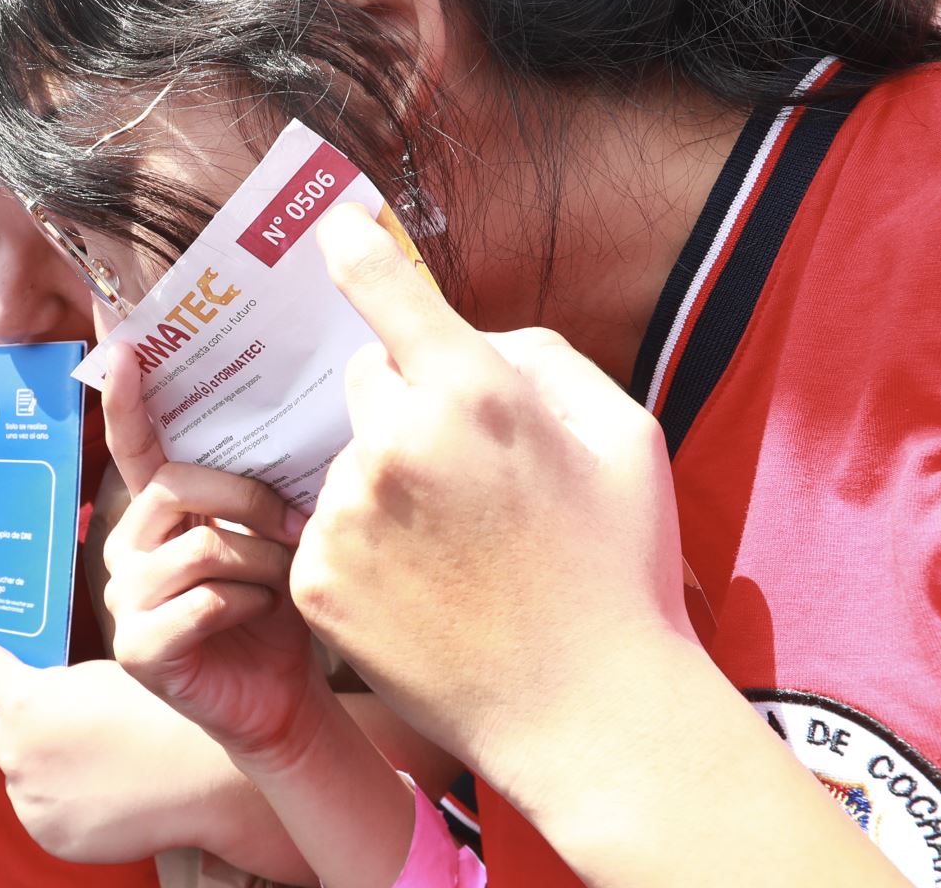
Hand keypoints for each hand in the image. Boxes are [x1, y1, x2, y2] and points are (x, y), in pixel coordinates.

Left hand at [0, 627, 208, 862]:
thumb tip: (40, 693)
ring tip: (91, 762)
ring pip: (20, 775)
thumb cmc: (153, 714)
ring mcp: (29, 797)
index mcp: (28, 700)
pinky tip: (100, 793)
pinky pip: (44, 812)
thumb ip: (55, 685)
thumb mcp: (96, 676)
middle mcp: (17, 750)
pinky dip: (60, 802)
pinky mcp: (48, 833)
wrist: (190, 775)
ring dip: (37, 767)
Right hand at [101, 346, 322, 770]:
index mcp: (158, 512)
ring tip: (283, 584)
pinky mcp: (139, 648)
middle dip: (249, 501)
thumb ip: (261, 487)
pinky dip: (249, 607)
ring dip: (260, 564)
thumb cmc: (281, 611)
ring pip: (200, 547)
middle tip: (296, 524)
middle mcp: (129, 547)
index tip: (121, 343)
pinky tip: (262, 619)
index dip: (125, 395)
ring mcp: (126, 599)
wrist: (287, 701)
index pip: (135, 444)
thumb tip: (295, 418)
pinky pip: (202, 603)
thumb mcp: (275, 536)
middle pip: (176, 485)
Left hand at [293, 205, 693, 787]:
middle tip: (464, 472)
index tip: (330, 225)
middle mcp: (394, 443)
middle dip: (403, 405)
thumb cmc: (617, 571)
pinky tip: (420, 590)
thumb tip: (474, 337)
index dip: (354, 250)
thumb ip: (542, 360)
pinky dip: (359, 547)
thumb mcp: (624, 437)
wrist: (585, 714)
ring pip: (344, 461)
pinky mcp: (316, 579)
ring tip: (454, 552)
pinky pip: (325, 530)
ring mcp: (347, 516)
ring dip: (381, 482)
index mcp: (474, 394)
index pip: (387, 291)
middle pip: (365, 382)